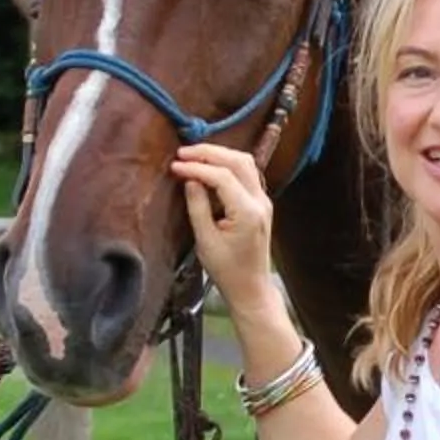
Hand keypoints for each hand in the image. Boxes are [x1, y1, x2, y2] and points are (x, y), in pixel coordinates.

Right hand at [172, 142, 277, 303]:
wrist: (251, 287)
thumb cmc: (227, 270)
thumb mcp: (206, 241)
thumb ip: (198, 207)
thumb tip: (190, 180)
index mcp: (248, 213)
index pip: (223, 177)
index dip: (197, 168)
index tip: (176, 166)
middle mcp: (260, 202)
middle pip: (239, 161)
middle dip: (210, 152)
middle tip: (183, 153)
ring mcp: (264, 201)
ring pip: (245, 163)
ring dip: (220, 155)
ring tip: (193, 156)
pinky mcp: (260, 204)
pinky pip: (247, 174)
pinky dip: (227, 165)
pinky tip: (209, 168)